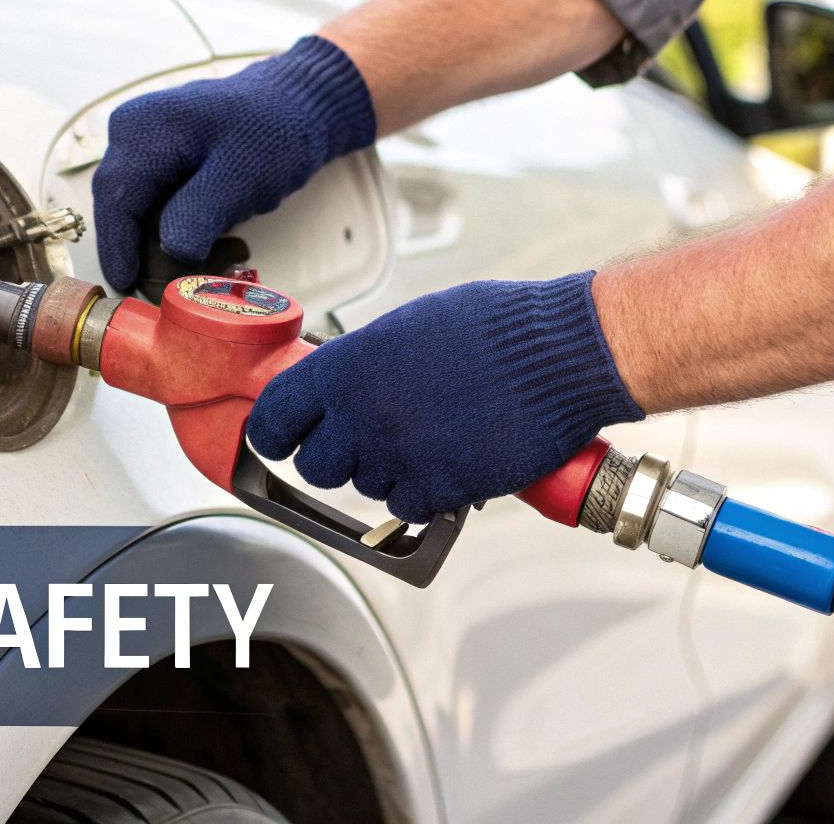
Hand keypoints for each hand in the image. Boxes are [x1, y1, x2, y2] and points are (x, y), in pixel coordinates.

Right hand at [91, 36, 375, 291]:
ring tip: (203, 263)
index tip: (126, 287)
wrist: (296, 105)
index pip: (116, 202)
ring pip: (138, 209)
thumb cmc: (272, 131)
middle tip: (169, 288)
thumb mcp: (238, 178)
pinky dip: (173, 226)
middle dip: (143, 251)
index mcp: (142, 131)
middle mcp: (132, 133)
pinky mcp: (159, 157)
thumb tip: (172, 254)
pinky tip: (206, 239)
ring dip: (161, 242)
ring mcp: (143, 144)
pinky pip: (155, 201)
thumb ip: (198, 215)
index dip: (118, 250)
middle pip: (122, 208)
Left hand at [246, 272, 644, 522]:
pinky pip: (406, 507)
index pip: (276, 416)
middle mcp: (362, 416)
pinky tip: (447, 459)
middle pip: (315, 465)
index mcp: (346, 367)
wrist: (558, 355)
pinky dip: (422, 492)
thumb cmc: (496, 329)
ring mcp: (398, 458)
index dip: (275, 431)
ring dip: (387, 470)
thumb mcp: (409, 326)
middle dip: (335, 456)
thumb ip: (364, 362)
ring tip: (428, 436)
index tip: (282, 437)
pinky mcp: (437, 489)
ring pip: (365, 487)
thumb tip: (343, 386)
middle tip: (363, 440)